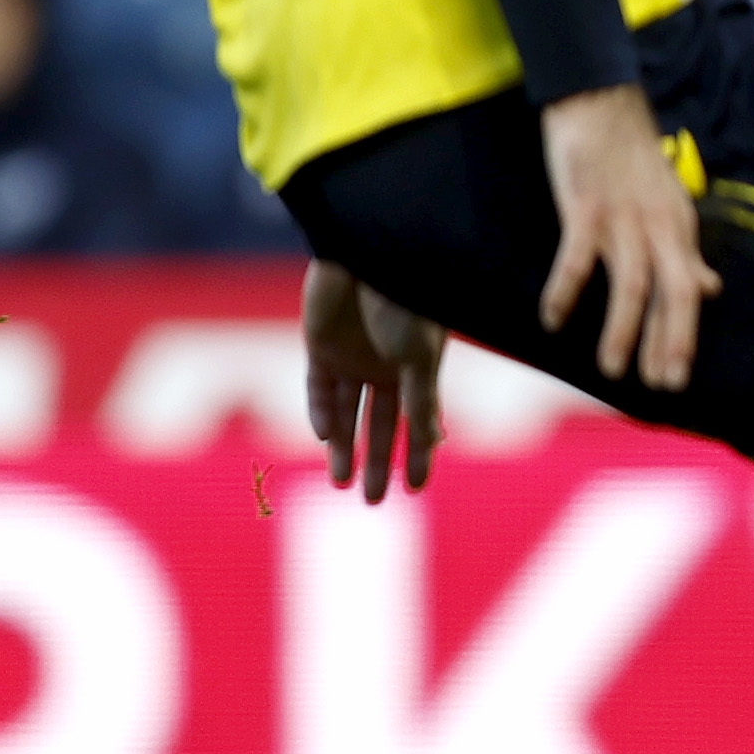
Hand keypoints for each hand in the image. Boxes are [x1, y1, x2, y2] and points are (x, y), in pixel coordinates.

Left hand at [303, 261, 444, 501]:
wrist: (366, 251)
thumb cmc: (404, 300)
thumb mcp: (418, 357)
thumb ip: (422, 400)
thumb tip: (435, 442)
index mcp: (418, 368)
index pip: (419, 422)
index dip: (419, 456)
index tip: (415, 490)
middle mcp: (386, 367)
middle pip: (381, 425)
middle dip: (379, 462)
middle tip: (373, 502)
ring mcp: (352, 357)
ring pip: (347, 414)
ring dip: (344, 448)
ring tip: (340, 482)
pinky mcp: (320, 346)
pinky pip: (319, 388)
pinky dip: (321, 412)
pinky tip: (325, 435)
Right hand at [537, 82, 721, 387]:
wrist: (600, 102)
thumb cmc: (632, 159)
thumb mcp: (671, 206)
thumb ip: (686, 252)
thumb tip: (711, 289)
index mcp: (677, 228)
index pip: (687, 292)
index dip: (683, 336)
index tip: (676, 377)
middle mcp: (657, 227)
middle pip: (671, 292)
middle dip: (667, 341)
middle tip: (659, 385)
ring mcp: (622, 218)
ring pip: (631, 283)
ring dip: (623, 328)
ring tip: (613, 369)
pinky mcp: (585, 206)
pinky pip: (576, 257)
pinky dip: (566, 290)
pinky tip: (553, 320)